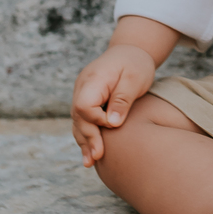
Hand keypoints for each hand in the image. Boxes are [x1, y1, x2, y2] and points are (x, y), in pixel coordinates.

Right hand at [71, 43, 156, 166]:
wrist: (130, 51)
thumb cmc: (135, 63)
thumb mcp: (134, 78)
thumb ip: (122, 100)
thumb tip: (112, 124)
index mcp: (93, 79)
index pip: (84, 105)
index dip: (96, 119)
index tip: (114, 124)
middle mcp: (82, 87)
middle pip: (78, 117)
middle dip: (88, 138)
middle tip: (97, 158)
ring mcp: (82, 94)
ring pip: (78, 121)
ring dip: (84, 141)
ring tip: (91, 162)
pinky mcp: (87, 101)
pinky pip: (83, 121)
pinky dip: (86, 136)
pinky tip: (91, 154)